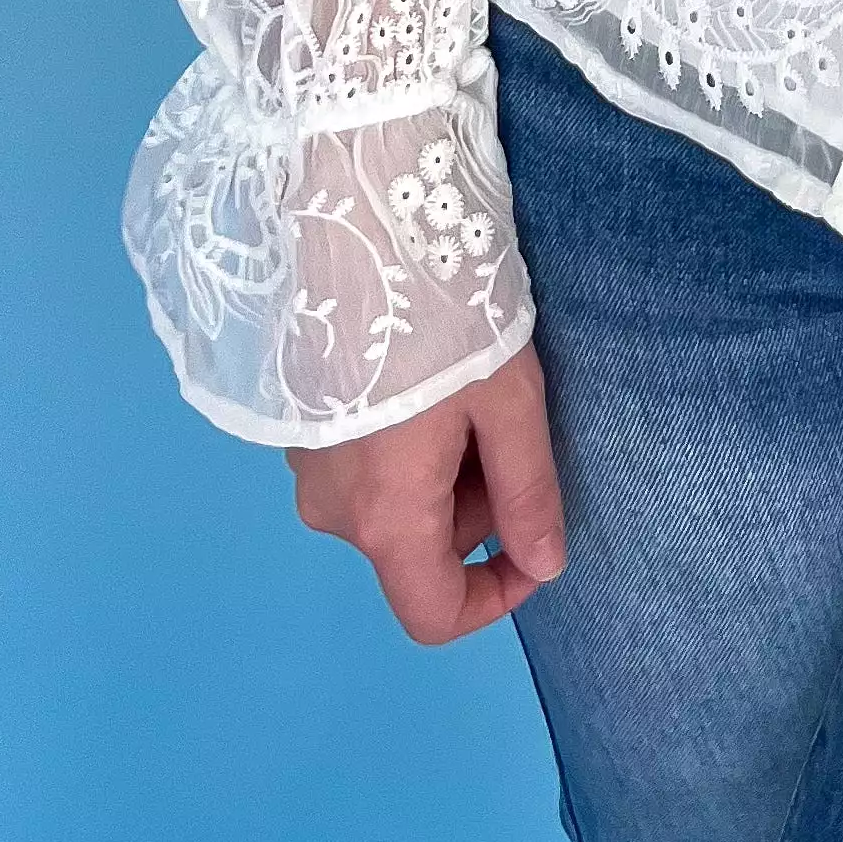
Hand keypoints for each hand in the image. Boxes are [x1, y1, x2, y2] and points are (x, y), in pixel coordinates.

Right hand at [287, 344, 566, 644]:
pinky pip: (365, 467)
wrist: (353, 226)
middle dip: (478, 503)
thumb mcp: (510, 402)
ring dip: (445, 469)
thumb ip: (528, 493)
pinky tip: (425, 375)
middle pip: (420, 548)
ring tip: (469, 385)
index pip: (434, 615)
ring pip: (395, 504)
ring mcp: (306, 469)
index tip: (536, 543)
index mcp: (386, 519)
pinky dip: (407, 445)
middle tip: (507, 417)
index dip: (497, 597)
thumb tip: (545, 564)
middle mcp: (333, 512)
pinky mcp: (297, 427)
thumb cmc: (443, 316)